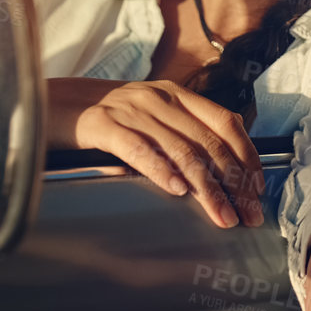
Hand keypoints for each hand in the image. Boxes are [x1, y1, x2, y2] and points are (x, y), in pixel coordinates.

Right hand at [48, 77, 265, 227]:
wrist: (53, 104)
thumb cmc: (109, 120)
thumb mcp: (151, 120)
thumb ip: (181, 137)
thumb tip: (221, 178)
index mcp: (176, 95)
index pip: (225, 122)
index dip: (247, 155)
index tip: (258, 189)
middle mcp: (159, 98)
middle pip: (208, 141)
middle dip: (234, 181)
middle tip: (248, 215)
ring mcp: (131, 109)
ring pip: (180, 149)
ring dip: (206, 187)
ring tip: (221, 215)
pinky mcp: (103, 125)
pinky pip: (138, 149)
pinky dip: (161, 170)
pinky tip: (176, 191)